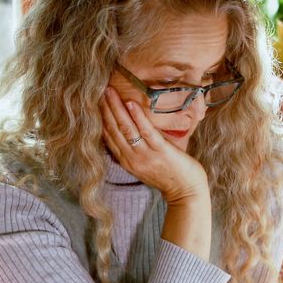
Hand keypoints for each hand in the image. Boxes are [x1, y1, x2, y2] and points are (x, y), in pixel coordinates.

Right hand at [99, 87, 207, 203]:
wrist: (186, 193)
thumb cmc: (169, 176)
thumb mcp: (144, 165)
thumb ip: (135, 151)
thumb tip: (130, 130)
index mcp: (126, 161)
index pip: (108, 136)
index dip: (101, 118)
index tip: (96, 101)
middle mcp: (132, 158)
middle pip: (113, 130)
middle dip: (106, 108)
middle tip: (99, 90)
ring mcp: (146, 156)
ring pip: (126, 129)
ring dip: (117, 108)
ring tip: (110, 92)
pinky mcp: (161, 152)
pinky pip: (147, 132)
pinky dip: (138, 117)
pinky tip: (131, 103)